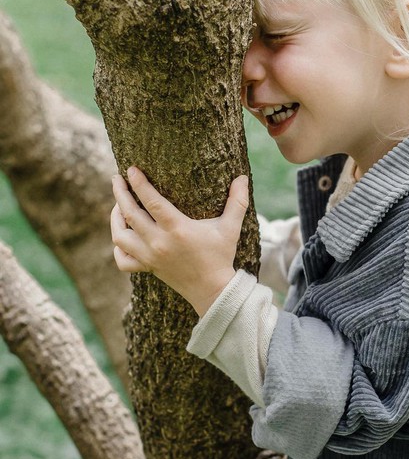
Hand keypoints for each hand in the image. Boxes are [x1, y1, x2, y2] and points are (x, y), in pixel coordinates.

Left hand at [111, 167, 248, 315]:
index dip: (139, 183)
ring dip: (115, 218)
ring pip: (120, 235)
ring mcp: (150, 257)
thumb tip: (243, 177)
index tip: (131, 169)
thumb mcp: (231, 228)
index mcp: (178, 229)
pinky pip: (122, 260)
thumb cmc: (221, 256)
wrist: (213, 289)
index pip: (151, 201)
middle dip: (120, 193)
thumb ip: (237, 201)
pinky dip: (118, 248)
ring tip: (118, 205)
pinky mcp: (148, 268)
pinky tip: (123, 236)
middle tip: (117, 179)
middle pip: (130, 214)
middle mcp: (159, 242)